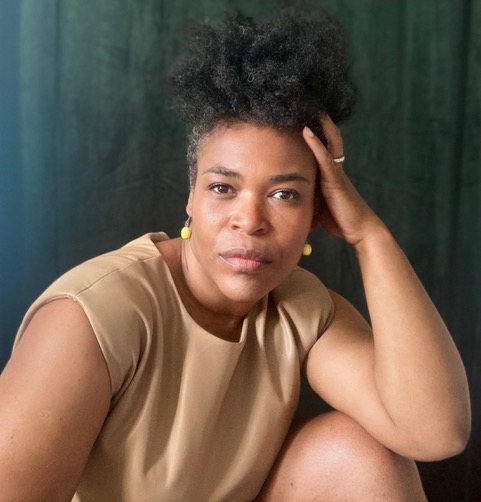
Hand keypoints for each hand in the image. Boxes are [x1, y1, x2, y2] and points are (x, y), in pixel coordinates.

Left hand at [303, 116, 382, 245]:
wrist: (360, 230)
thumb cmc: (340, 220)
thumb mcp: (319, 205)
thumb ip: (309, 197)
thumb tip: (290, 200)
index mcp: (330, 173)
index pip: (323, 146)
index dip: (316, 130)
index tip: (303, 115)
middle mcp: (334, 168)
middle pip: (327, 137)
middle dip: (319, 119)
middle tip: (307, 100)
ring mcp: (335, 172)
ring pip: (327, 142)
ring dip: (318, 123)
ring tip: (307, 105)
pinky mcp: (335, 180)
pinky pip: (325, 158)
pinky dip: (315, 143)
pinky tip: (306, 130)